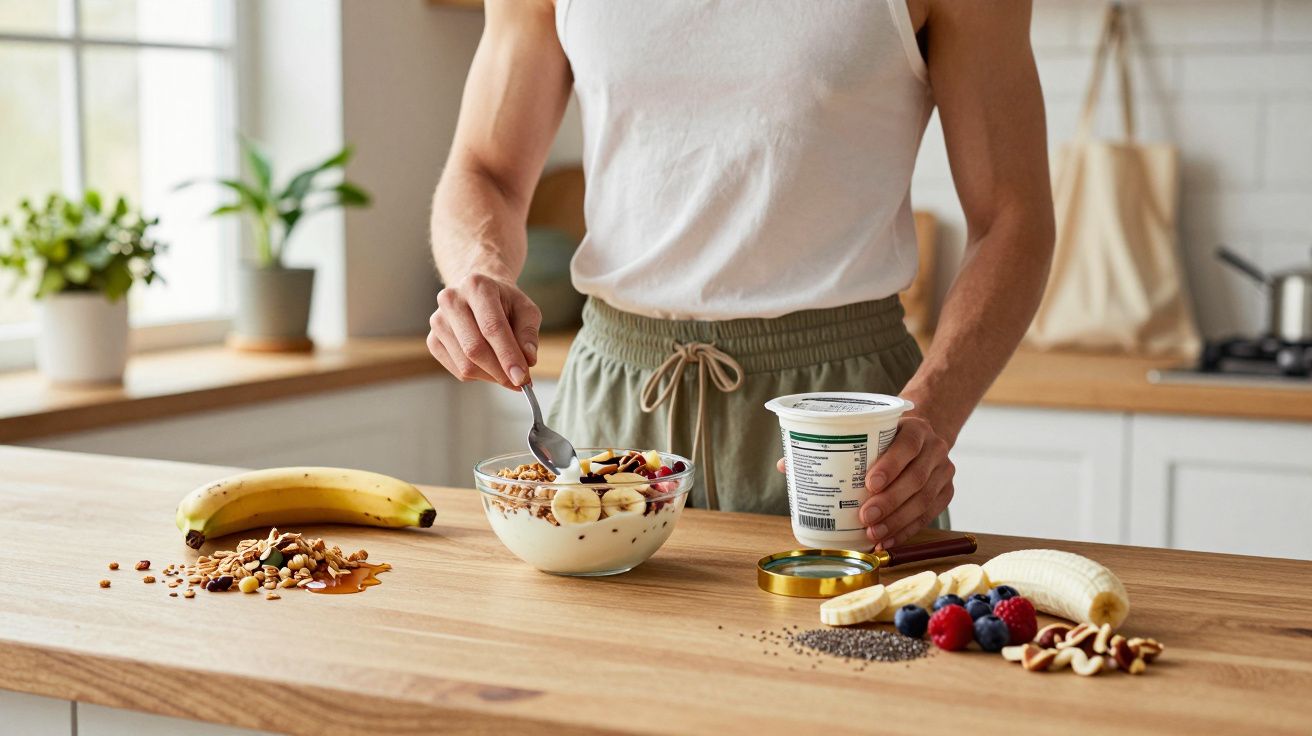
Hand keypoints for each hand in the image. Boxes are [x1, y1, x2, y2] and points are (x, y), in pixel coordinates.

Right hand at [426, 273, 540, 388]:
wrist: (479, 296)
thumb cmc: (505, 303)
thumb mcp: (526, 310)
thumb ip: (528, 334)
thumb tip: (528, 360)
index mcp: (477, 286)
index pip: (492, 327)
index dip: (508, 355)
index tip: (522, 377)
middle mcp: (451, 300)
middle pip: (474, 348)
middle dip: (500, 372)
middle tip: (520, 382)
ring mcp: (438, 321)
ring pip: (465, 364)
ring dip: (491, 376)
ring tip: (507, 371)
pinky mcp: (433, 340)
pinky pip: (458, 371)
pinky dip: (479, 376)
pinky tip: (490, 366)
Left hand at [773, 416, 954, 549]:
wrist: (921, 435)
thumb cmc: (886, 436)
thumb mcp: (866, 429)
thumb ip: (830, 445)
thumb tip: (786, 465)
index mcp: (915, 428)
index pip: (906, 446)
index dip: (890, 466)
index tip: (868, 484)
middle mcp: (934, 449)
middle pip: (915, 479)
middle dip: (889, 501)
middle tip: (865, 517)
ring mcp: (943, 472)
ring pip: (923, 500)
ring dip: (897, 521)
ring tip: (873, 535)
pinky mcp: (946, 492)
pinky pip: (928, 515)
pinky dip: (907, 530)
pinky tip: (888, 541)